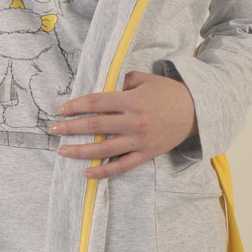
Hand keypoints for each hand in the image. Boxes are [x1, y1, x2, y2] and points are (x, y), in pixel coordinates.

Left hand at [50, 70, 196, 177]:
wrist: (197, 112)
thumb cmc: (169, 93)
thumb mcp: (146, 79)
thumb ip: (122, 82)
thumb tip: (101, 87)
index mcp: (132, 100)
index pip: (96, 102)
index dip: (75, 106)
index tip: (61, 110)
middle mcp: (134, 121)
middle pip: (95, 125)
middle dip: (70, 128)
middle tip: (54, 130)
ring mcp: (139, 140)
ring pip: (103, 148)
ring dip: (80, 150)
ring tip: (63, 151)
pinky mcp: (146, 154)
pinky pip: (121, 166)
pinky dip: (103, 170)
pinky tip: (86, 172)